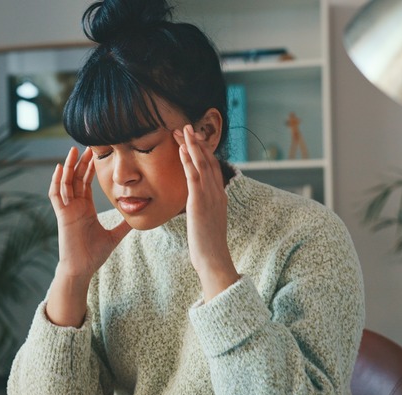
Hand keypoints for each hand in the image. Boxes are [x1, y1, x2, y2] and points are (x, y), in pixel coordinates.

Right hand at [49, 146, 131, 277]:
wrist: (82, 269)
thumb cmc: (94, 254)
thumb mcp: (114, 236)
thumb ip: (124, 225)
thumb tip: (139, 218)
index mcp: (85, 208)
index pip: (86, 182)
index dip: (90, 167)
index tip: (96, 153)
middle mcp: (74, 206)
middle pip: (76, 178)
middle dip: (81, 161)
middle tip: (88, 144)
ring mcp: (67, 210)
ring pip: (65, 182)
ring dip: (68, 166)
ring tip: (73, 150)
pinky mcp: (61, 215)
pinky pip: (56, 195)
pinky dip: (56, 181)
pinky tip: (59, 168)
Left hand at [175, 125, 239, 299]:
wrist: (213, 260)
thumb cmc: (207, 246)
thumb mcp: (207, 222)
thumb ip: (205, 209)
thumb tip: (198, 205)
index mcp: (219, 197)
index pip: (213, 168)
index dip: (204, 152)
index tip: (194, 139)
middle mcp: (217, 192)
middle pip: (208, 161)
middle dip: (197, 142)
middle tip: (186, 127)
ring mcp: (210, 196)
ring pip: (202, 164)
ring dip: (192, 145)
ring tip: (184, 129)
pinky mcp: (200, 202)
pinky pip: (194, 176)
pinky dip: (188, 160)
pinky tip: (182, 149)